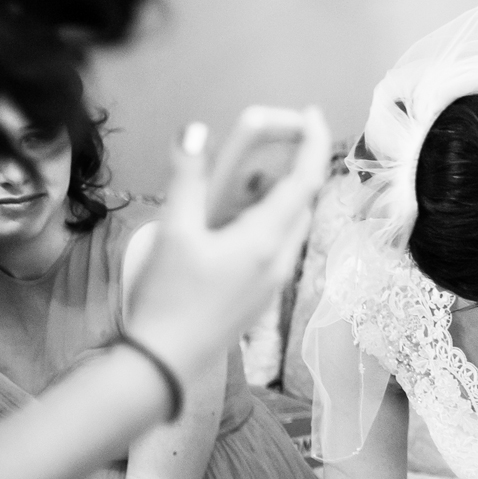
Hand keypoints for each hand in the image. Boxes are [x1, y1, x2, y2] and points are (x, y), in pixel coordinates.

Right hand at [125, 107, 329, 383]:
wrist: (163, 364)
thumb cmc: (166, 298)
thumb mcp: (173, 231)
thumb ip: (189, 177)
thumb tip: (197, 130)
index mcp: (264, 239)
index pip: (305, 180)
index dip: (314, 142)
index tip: (312, 114)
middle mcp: (279, 260)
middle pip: (302, 201)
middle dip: (295, 166)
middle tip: (276, 140)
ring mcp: (272, 282)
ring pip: (291, 226)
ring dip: (280, 197)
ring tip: (250, 179)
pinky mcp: (260, 297)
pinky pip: (277, 248)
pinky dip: (268, 223)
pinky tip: (236, 222)